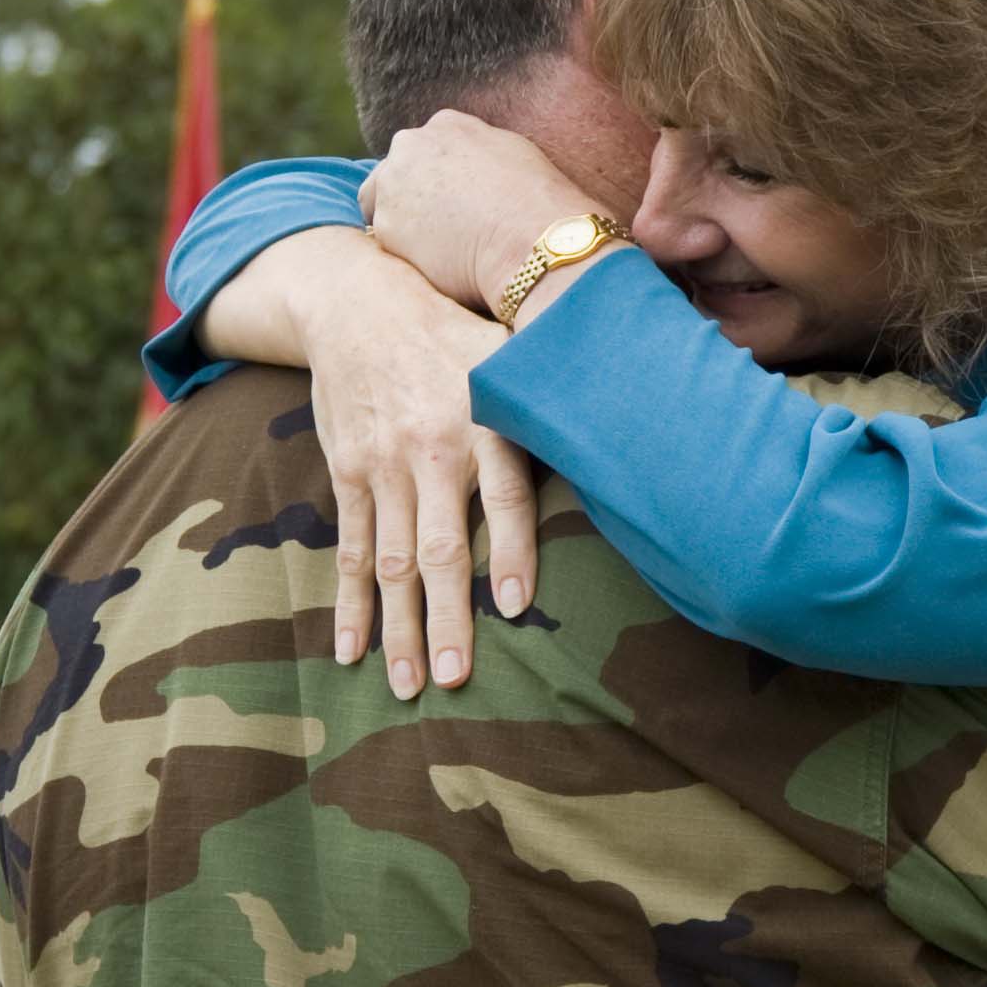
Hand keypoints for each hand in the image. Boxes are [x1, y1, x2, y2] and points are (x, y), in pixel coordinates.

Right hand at [296, 245, 533, 698]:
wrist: (357, 301)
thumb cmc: (455, 333)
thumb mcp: (509, 351)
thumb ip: (554, 398)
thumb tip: (636, 438)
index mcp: (483, 421)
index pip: (503, 497)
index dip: (512, 552)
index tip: (519, 608)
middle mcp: (431, 449)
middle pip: (441, 549)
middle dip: (447, 620)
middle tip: (455, 680)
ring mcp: (384, 466)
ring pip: (392, 562)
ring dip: (398, 628)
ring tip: (409, 685)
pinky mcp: (350, 474)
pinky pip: (351, 548)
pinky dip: (350, 603)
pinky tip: (349, 650)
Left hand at [364, 111, 604, 318]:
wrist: (537, 240)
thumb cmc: (539, 203)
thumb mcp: (514, 157)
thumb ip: (479, 155)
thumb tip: (470, 169)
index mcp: (445, 125)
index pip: (421, 152)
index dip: (431, 184)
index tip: (447, 207)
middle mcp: (410, 146)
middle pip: (391, 177)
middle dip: (407, 203)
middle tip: (435, 235)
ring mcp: (392, 185)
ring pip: (382, 212)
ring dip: (402, 231)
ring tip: (440, 256)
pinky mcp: (385, 228)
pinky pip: (387, 248)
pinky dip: (407, 260)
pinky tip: (439, 271)